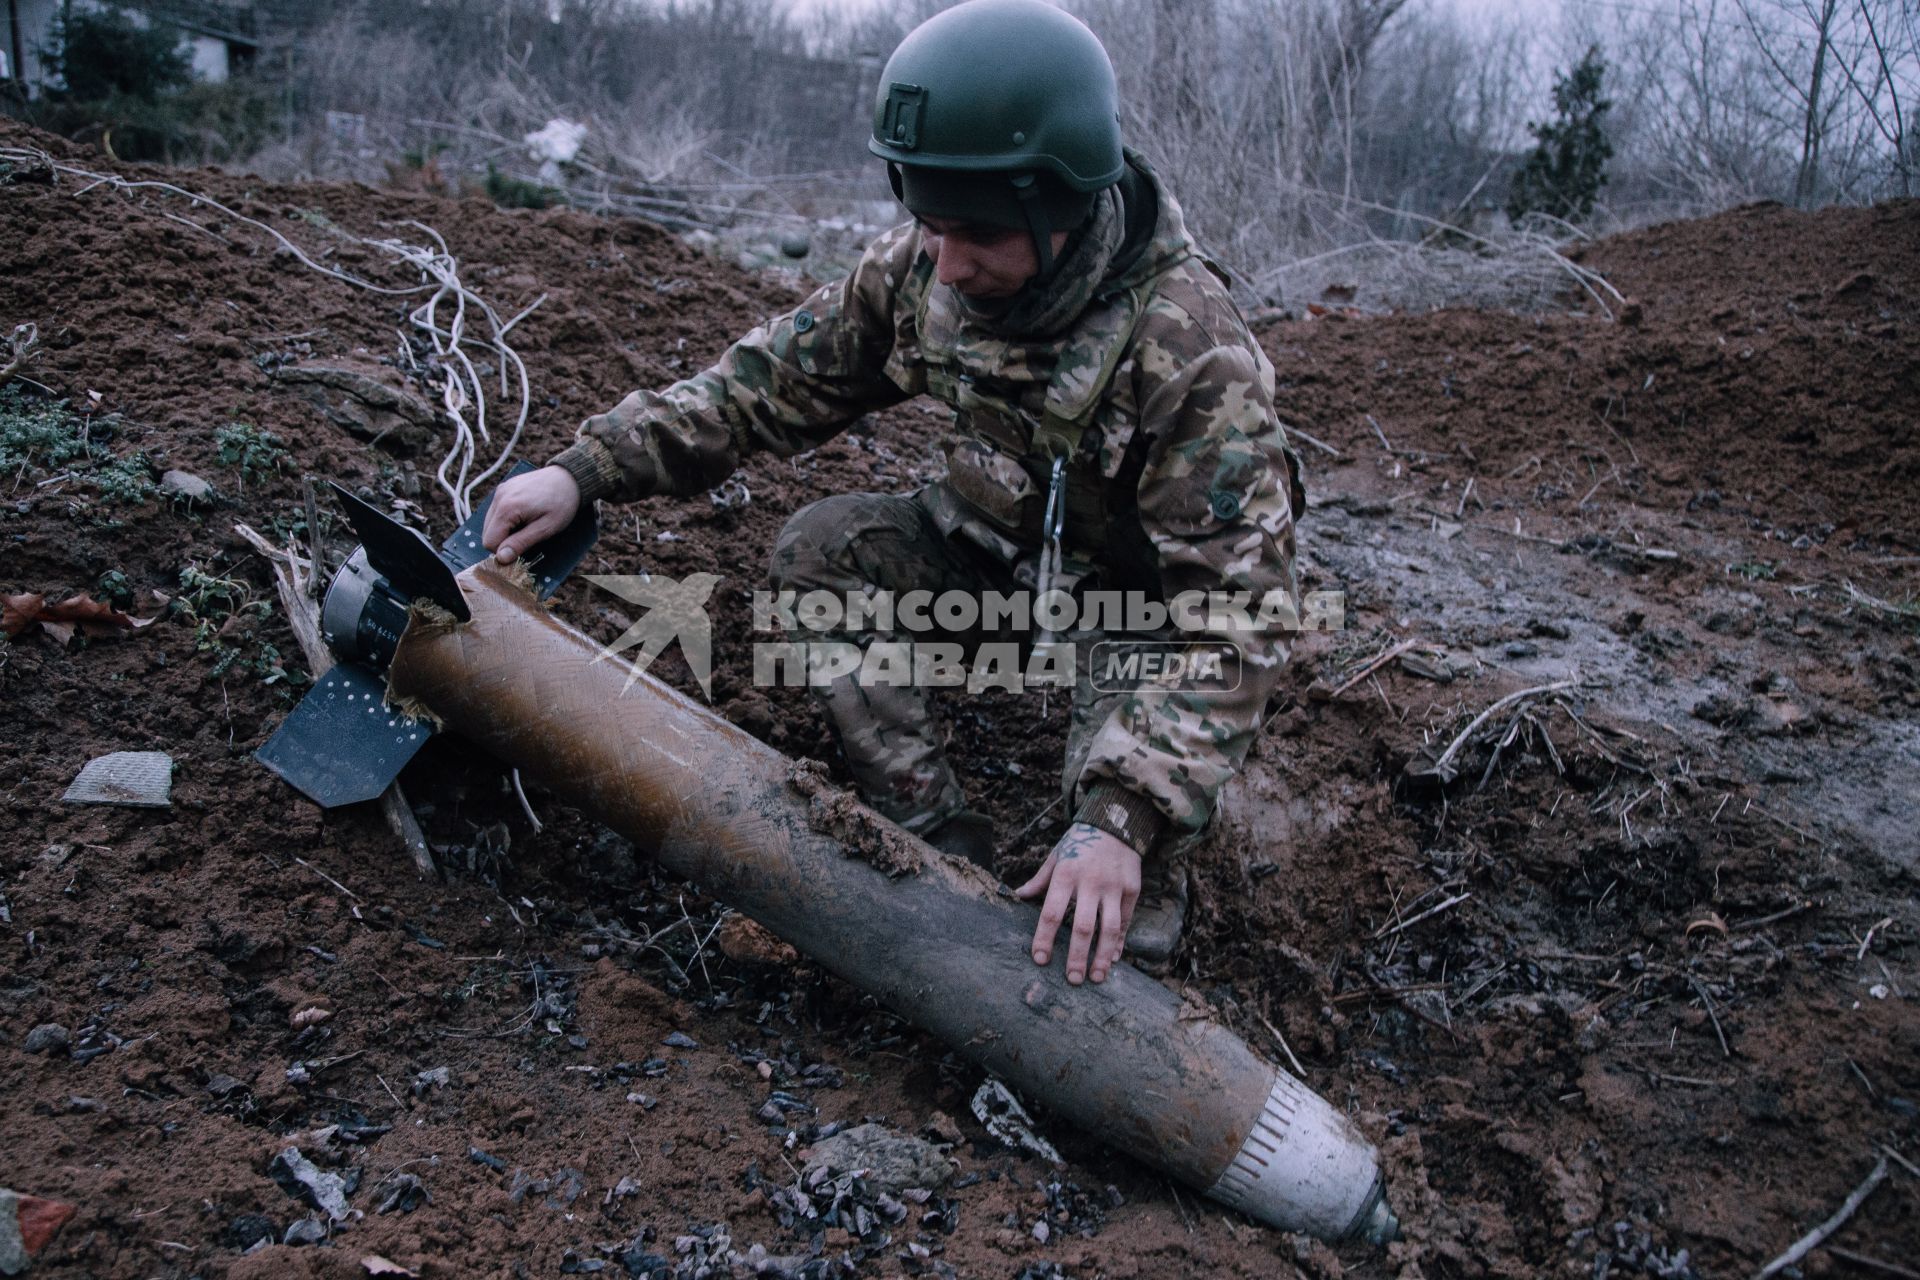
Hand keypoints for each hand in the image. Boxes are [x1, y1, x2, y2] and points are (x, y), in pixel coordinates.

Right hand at [482, 465, 580, 564]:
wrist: (569, 478)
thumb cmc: (562, 504)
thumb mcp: (545, 528)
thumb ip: (521, 543)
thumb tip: (501, 558)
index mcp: (507, 507)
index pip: (489, 542)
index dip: (504, 551)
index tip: (521, 550)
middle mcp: (498, 497)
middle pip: (487, 533)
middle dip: (504, 541)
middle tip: (526, 536)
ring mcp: (499, 491)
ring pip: (490, 523)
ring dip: (505, 530)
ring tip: (526, 525)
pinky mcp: (503, 488)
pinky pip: (496, 512)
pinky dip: (506, 519)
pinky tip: (523, 516)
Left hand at [1014, 822, 1140, 984]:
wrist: (1115, 822)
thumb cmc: (1079, 842)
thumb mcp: (1056, 856)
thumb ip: (1040, 880)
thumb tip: (1017, 896)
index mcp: (1066, 874)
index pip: (1052, 913)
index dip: (1045, 938)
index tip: (1040, 959)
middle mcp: (1090, 882)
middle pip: (1083, 927)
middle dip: (1077, 956)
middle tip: (1073, 980)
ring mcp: (1113, 886)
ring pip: (1109, 928)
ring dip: (1102, 956)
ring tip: (1096, 977)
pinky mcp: (1132, 888)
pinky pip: (1125, 920)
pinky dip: (1119, 942)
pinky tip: (1113, 958)